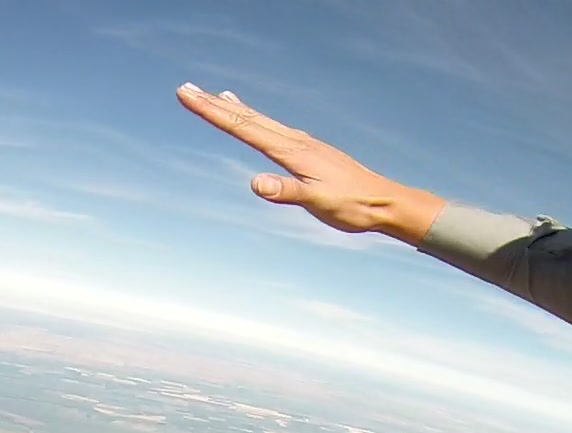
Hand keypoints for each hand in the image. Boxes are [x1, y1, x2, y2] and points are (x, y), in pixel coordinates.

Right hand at [175, 83, 443, 241]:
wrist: (386, 202)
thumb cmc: (353, 206)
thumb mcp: (319, 203)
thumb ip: (287, 192)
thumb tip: (255, 183)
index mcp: (291, 151)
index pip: (243, 127)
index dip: (212, 111)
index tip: (186, 94)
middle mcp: (296, 141)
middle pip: (247, 118)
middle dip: (214, 104)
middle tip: (185, 88)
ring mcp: (304, 144)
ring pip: (260, 121)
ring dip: (233, 109)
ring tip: (214, 95)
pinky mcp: (311, 152)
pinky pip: (275, 129)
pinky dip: (257, 119)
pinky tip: (257, 119)